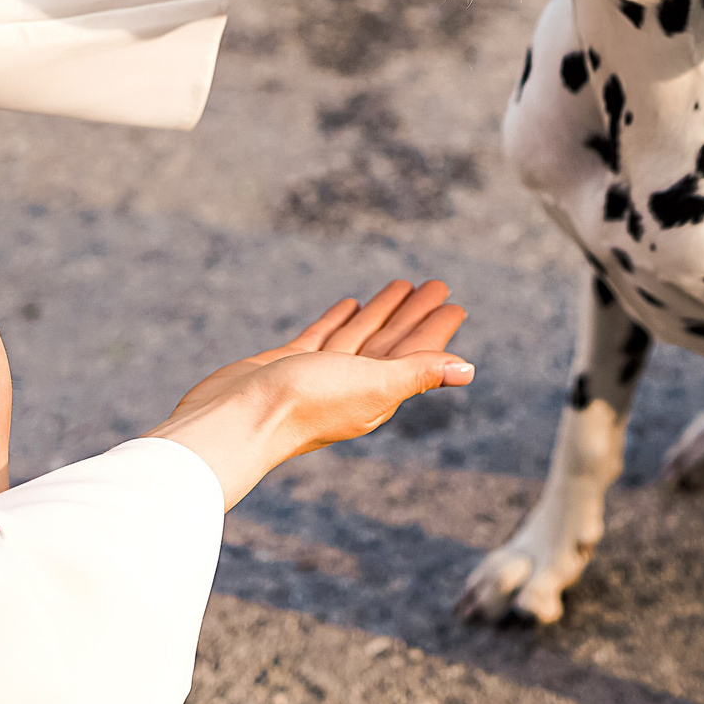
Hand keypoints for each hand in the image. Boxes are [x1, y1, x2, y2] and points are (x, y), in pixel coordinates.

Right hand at [146, 280, 473, 507]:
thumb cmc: (305, 405)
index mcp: (377, 393)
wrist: (236, 419)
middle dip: (415, 315)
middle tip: (436, 284)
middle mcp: (352, 384)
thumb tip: (467, 370)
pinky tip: (350, 304)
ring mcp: (320, 373)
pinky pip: (324, 336)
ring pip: (360, 335)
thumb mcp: (372, 386)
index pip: (416, 354)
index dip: (437, 329)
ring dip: (382, 312)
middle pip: (392, 341)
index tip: (455, 304)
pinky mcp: (289, 363)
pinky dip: (340, 319)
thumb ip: (417, 373)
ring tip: (401, 285)